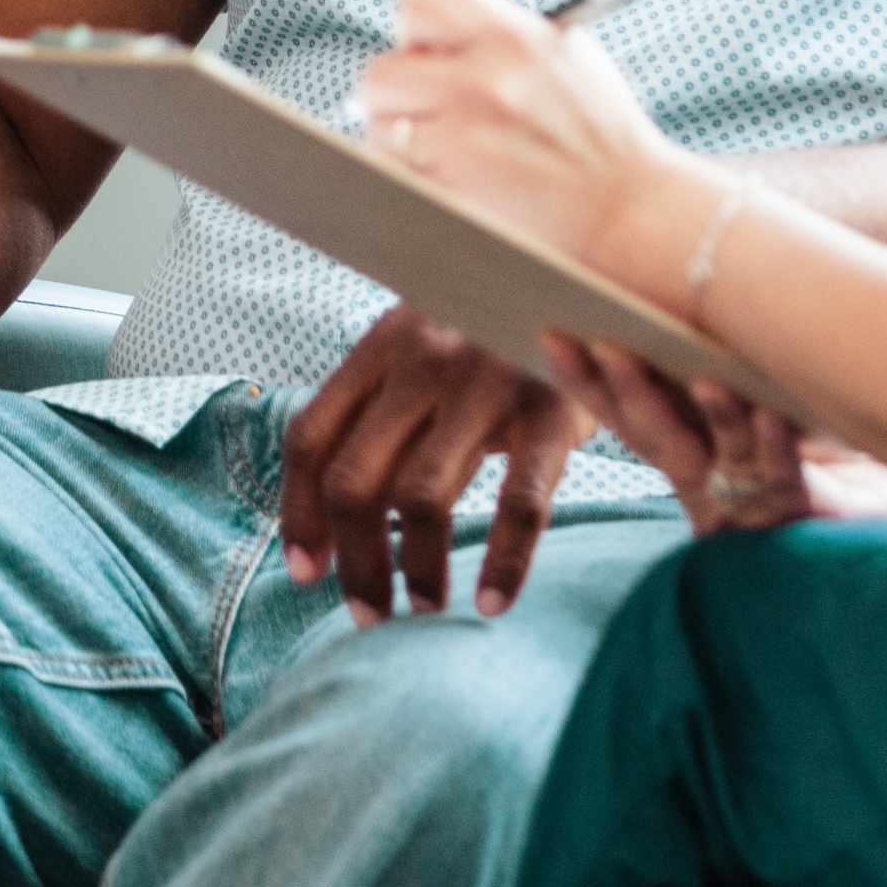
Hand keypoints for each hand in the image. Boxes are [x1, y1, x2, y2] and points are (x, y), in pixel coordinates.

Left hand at [279, 306, 591, 623]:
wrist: (589, 273)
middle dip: (355, 560)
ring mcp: (485, 384)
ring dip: (417, 568)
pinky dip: (504, 562)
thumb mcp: (426, 342)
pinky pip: (519, 503)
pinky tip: (493, 602)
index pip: (311, 438)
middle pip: (355, 480)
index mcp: (380, 346)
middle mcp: (422, 361)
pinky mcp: (550, 411)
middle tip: (370, 613)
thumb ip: (382, 404)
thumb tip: (329, 508)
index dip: (297, 514)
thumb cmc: (495, 327)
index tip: (307, 573)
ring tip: (425, 606)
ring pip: (422, 498)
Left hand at [360, 0, 691, 271]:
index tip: (425, 52)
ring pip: (379, 129)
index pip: (422, 0)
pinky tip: (445, 183)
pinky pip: (393, 177)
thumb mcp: (566, 58)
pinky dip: (408, 181)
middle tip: (422, 111)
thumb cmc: (601, 136)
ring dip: (398, 142)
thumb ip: (498, 38)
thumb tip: (425, 37)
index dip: (416, 29)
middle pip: (380, 73)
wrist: (632, 211)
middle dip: (395, 95)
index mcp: (515, 36)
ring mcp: (465, 138)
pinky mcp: (455, 191)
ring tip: (442, 153)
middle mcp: (485, 80)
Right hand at [536, 336, 886, 534]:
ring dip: (707, 414)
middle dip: (627, 390)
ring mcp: (754, 499)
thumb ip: (723, 359)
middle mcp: (712, 478)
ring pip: (717, 453)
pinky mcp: (804, 515)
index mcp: (690, 453)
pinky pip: (786, 474)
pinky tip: (772, 414)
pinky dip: (776, 442)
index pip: (625, 413)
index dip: (585, 380)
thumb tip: (682, 266)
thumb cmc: (829, 450)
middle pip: (655, 434)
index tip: (549, 333)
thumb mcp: (768, 398)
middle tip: (600, 344)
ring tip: (701, 377)